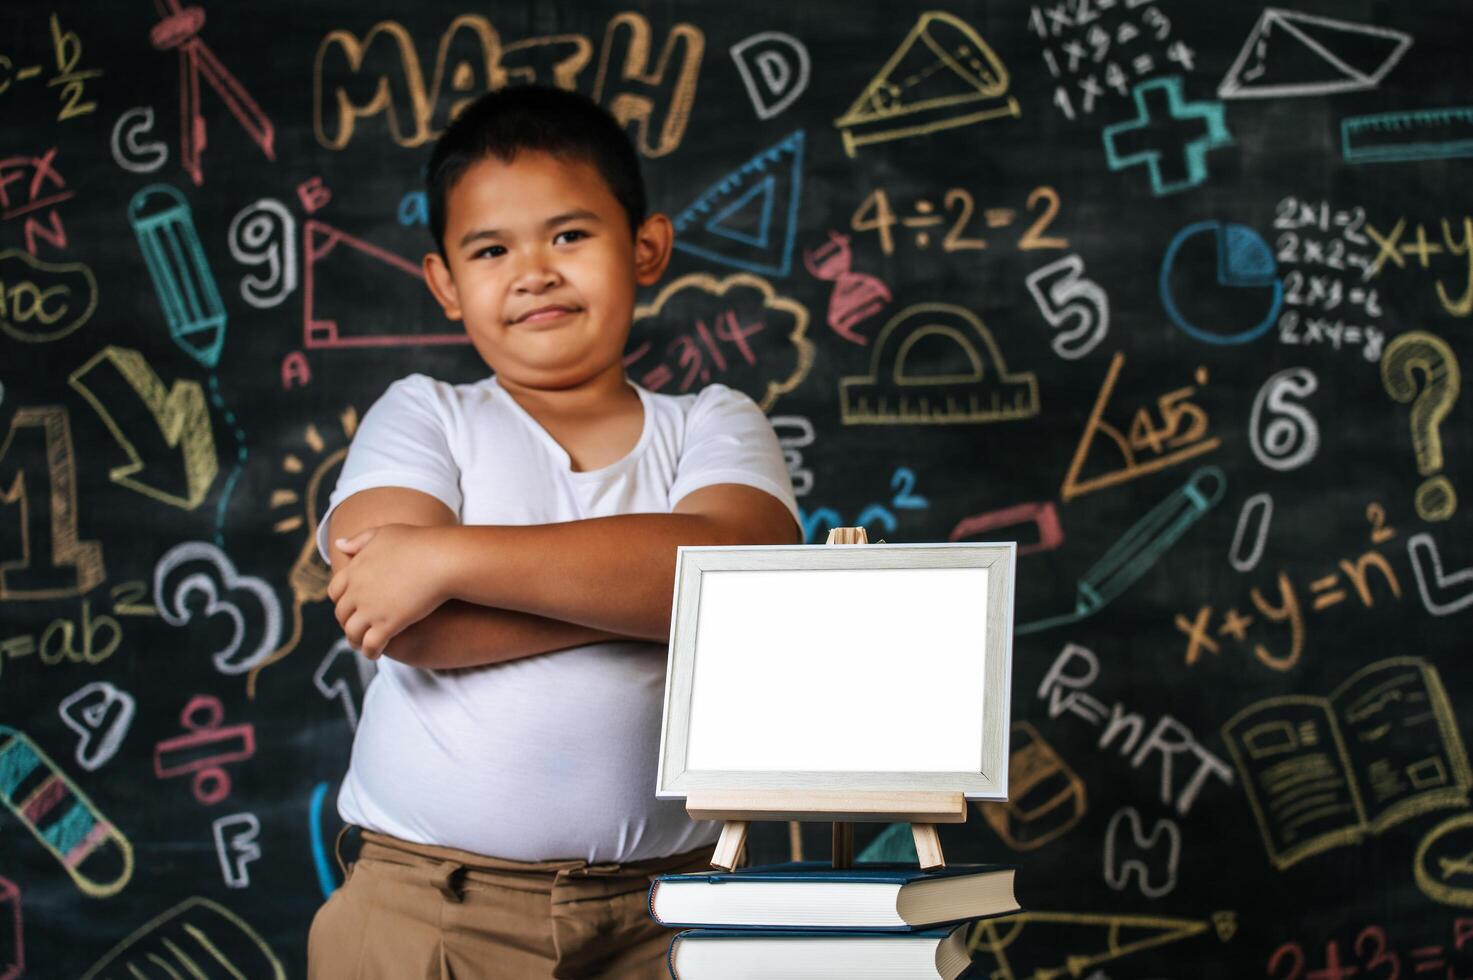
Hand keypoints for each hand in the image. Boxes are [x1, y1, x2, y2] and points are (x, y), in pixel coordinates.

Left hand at [328, 524, 449, 657]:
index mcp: (355, 569)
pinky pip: (371, 645)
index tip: (349, 606)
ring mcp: (371, 609)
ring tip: (362, 646)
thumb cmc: (419, 543)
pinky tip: (375, 653)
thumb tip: (339, 545)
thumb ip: (360, 540)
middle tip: (355, 628)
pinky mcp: (388, 624)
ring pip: (352, 633)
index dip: (341, 601)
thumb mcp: (385, 533)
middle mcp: (357, 591)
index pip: (335, 591)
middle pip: (341, 614)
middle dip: (347, 623)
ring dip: (355, 641)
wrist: (442, 559)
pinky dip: (369, 652)